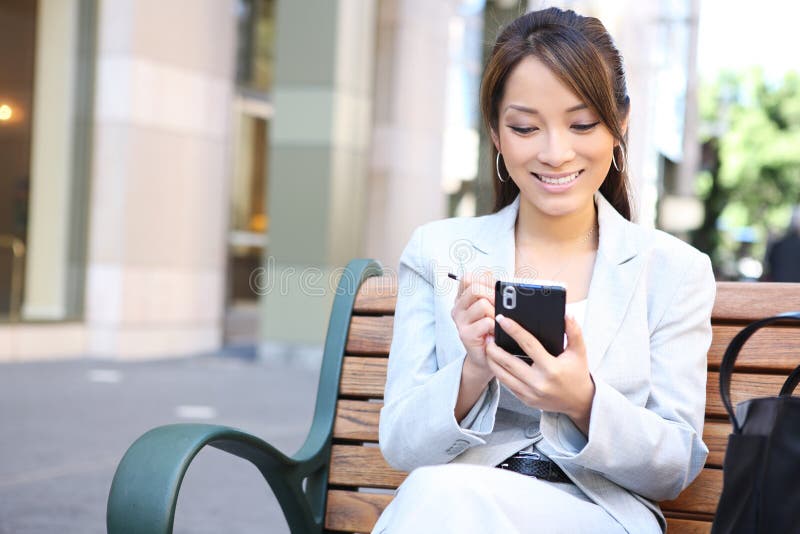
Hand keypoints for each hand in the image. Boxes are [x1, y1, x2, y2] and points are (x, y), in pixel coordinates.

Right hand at [450, 272, 495, 380]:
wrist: (487, 357)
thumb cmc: (491, 330)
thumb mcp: (491, 306)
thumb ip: (490, 288)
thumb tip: (490, 273)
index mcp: (462, 298)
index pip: (469, 278)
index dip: (485, 281)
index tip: (495, 290)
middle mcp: (458, 308)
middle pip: (475, 288)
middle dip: (493, 295)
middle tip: (501, 307)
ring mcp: (460, 322)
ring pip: (482, 304)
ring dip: (496, 312)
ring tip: (499, 321)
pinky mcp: (465, 335)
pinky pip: (486, 322)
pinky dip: (495, 326)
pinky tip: (496, 332)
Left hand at [486, 314, 594, 433]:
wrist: (579, 402)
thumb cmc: (577, 373)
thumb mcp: (579, 351)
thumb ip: (574, 331)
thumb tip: (566, 314)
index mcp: (551, 368)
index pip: (528, 345)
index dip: (514, 330)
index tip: (503, 320)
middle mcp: (539, 382)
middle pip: (508, 362)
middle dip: (494, 348)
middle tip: (488, 335)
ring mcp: (530, 393)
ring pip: (502, 375)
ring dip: (492, 360)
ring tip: (488, 347)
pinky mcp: (525, 400)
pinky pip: (507, 384)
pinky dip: (499, 372)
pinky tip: (495, 361)